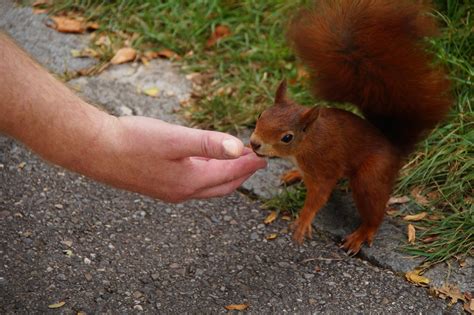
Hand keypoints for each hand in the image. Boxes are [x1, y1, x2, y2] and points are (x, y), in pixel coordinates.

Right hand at [90, 115, 266, 201]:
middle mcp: (182, 192)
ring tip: (236, 161)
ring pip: (207, 186)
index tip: (263, 157)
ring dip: (225, 174)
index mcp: (190, 182)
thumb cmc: (133, 141)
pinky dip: (207, 173)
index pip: (230, 174)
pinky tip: (205, 161)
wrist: (95, 150)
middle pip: (222, 186)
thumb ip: (208, 143)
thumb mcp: (175, 139)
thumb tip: (240, 148)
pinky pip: (193, 183)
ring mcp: (170, 191)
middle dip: (241, 174)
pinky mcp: (159, 186)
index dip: (248, 165)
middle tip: (255, 162)